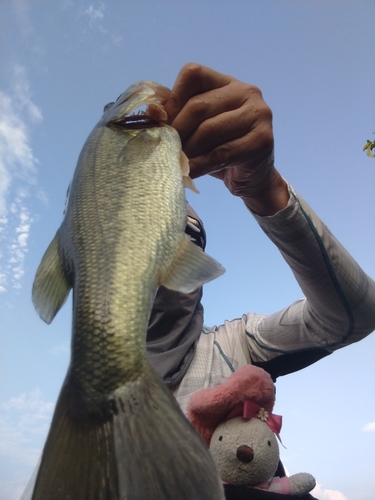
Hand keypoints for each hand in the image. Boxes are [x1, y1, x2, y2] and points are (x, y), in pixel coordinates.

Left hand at [164, 63, 287, 214]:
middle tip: (163, 151)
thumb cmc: (220, 150)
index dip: (172, 100)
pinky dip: (200, 165)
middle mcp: (246, 91)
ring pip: (209, 130)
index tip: (162, 126)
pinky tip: (188, 172)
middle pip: (198, 106)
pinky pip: (221, 153)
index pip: (193, 74)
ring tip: (175, 163)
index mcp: (226, 82)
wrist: (252, 177)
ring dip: (187, 151)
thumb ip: (177, 116)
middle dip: (176, 132)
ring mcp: (258, 114)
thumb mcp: (196, 129)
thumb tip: (151, 114)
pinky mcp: (262, 140)